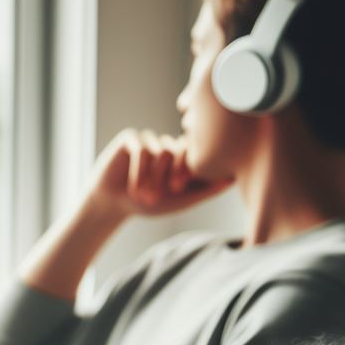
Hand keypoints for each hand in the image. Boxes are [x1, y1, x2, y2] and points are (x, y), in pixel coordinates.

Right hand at [87, 129, 232, 219]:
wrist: (111, 205)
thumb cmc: (144, 205)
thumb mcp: (178, 202)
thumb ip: (205, 191)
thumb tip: (232, 179)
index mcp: (181, 158)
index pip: (195, 153)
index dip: (187, 171)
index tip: (175, 190)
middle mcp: (167, 145)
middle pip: (179, 150)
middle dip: (170, 175)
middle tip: (160, 194)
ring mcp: (150, 139)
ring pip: (161, 149)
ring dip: (152, 178)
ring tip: (142, 195)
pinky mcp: (131, 138)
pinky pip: (142, 149)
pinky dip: (139, 172)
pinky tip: (132, 187)